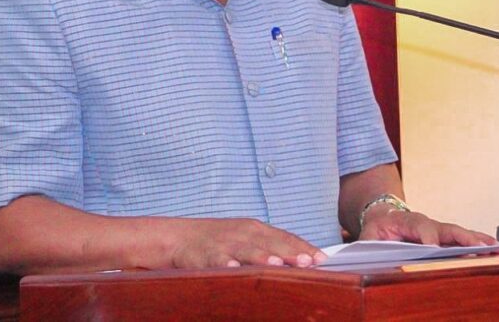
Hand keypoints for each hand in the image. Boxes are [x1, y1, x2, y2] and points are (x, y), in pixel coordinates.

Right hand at [169, 218, 327, 268]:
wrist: (177, 238)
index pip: (285, 237)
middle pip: (270, 242)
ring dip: (261, 256)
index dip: (303, 247)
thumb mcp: (246, 240)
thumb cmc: (218, 242)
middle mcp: (242, 233)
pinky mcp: (203, 254)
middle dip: (289, 251)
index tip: (322, 259)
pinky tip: (234, 269)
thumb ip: (270, 248)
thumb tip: (302, 262)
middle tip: (307, 262)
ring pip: (245, 249)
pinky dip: (225, 263)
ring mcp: (223, 243)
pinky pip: (216, 260)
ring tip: (276, 264)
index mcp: (255, 229)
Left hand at [359, 206, 498, 248]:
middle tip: (479, 248)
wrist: (383, 215)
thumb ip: (370, 245)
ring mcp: (437, 228)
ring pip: (460, 234)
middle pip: (447, 229)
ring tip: (497, 248)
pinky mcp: (444, 236)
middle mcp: (427, 223)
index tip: (435, 249)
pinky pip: (463, 239)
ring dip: (478, 241)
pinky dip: (479, 243)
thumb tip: (375, 256)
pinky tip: (495, 248)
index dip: (428, 238)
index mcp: (406, 222)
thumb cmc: (376, 229)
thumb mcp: (367, 236)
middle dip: (463, 238)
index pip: (420, 228)